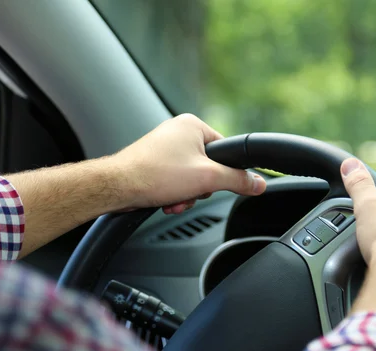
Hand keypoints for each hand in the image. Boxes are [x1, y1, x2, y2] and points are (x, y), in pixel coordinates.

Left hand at [111, 114, 265, 213]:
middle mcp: (178, 132)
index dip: (223, 172)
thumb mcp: (207, 178)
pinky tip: (166, 200)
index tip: (216, 184)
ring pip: (191, 177)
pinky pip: (176, 180)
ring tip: (174, 199)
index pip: (225, 149)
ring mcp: (165, 147)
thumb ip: (238, 180)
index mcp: (193, 125)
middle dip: (200, 188)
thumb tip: (259, 183)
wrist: (117, 187)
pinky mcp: (154, 163)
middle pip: (208, 167)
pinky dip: (174, 194)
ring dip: (187, 195)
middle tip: (190, 192)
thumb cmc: (155, 174)